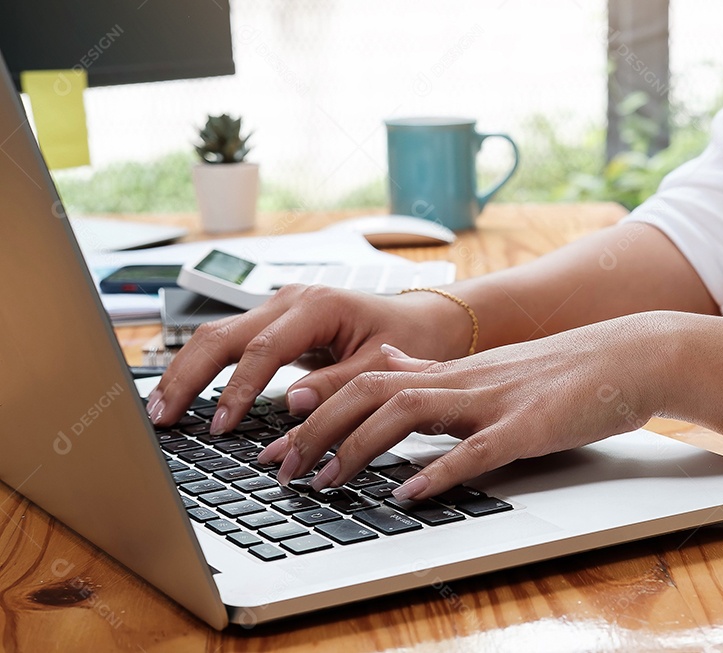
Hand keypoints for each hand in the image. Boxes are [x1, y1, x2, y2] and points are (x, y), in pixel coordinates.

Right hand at [145, 284, 471, 429]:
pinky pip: (232, 345)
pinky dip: (206, 369)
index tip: (221, 426)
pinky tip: (186, 396)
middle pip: (221, 335)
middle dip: (187, 375)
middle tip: (161, 417)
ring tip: (160, 409)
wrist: (425, 320)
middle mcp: (290, 301)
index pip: (263, 349)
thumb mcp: (382, 365)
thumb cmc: (411, 338)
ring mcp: (279, 308)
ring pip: (218, 336)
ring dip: (187, 372)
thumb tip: (290, 406)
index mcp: (318, 306)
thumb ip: (338, 386)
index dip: (237, 389)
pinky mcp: (276, 324)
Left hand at [257, 313, 667, 500]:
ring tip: (329, 482)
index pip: (364, 380)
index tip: (274, 443)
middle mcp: (461, 381)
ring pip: (408, 411)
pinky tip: (409, 495)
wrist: (630, 354)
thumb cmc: (564, 371)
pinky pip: (476, 449)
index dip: (313, 411)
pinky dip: (437, 472)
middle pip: (369, 391)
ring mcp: (495, 400)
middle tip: (282, 470)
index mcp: (451, 372)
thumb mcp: (488, 371)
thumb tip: (388, 373)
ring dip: (359, 447)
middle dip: (316, 430)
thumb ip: (436, 376)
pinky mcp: (529, 425)